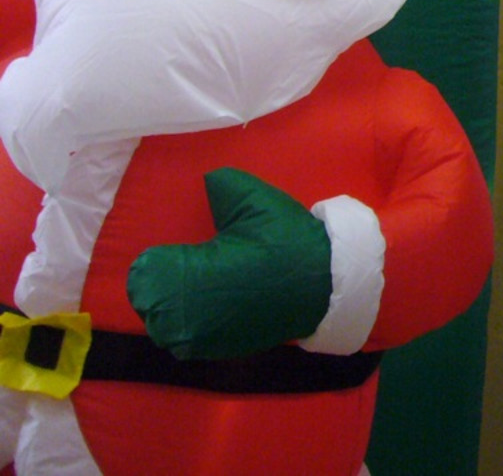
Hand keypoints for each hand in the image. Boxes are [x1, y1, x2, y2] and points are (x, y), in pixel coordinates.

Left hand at [127, 168, 332, 359]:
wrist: (328, 284)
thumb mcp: (257, 201)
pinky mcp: (220, 350)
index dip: (158, 260)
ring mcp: (205, 338)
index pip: (144, 274)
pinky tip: (209, 306)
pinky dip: (189, 325)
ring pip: (163, 327)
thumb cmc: (288, 241)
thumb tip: (205, 181)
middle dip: (161, 284)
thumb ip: (222, 187)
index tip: (175, 252)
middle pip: (147, 303)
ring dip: (171, 308)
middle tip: (186, 266)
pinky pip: (185, 342)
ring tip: (194, 287)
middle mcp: (190, 315)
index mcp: (193, 274)